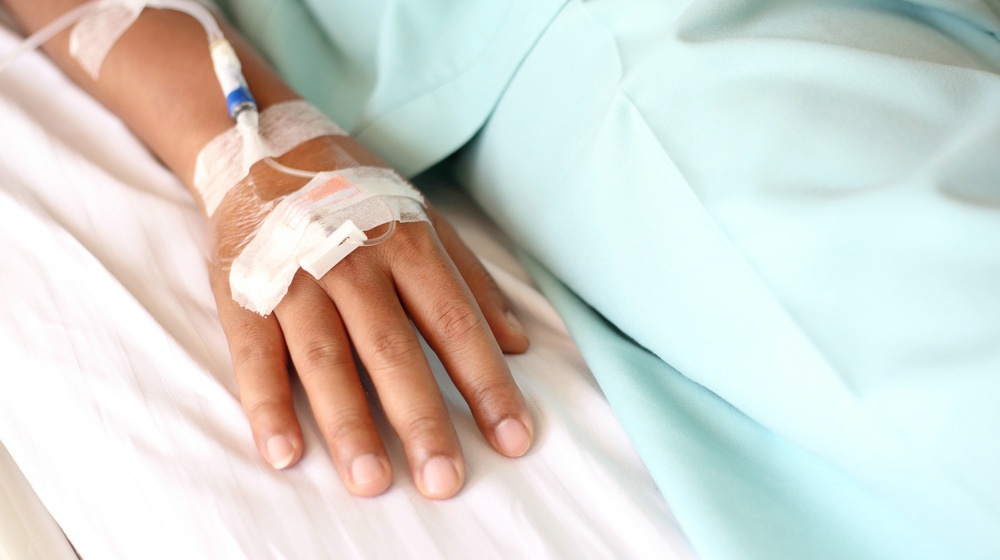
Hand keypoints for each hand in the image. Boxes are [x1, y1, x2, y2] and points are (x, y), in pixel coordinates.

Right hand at [207, 136, 532, 498]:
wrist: (264, 150)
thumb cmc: (358, 195)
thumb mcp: (425, 221)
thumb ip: (472, 282)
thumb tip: (519, 343)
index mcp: (407, 245)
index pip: (455, 324)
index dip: (486, 383)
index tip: (512, 438)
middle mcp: (353, 262)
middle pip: (392, 350)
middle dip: (421, 419)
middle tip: (444, 480)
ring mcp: (295, 278)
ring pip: (325, 358)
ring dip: (348, 422)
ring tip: (371, 480)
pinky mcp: (244, 293)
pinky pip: (255, 355)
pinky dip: (265, 404)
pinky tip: (283, 452)